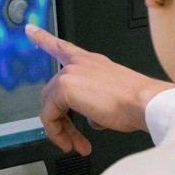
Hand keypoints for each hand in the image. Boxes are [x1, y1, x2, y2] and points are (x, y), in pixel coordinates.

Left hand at [26, 24, 174, 155]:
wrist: (144, 102)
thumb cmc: (138, 102)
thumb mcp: (114, 98)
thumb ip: (97, 104)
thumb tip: (94, 118)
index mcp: (92, 62)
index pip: (63, 47)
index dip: (44, 38)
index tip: (30, 29)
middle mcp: (80, 64)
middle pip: (53, 91)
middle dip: (62, 119)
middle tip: (74, 138)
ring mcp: (71, 74)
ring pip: (50, 105)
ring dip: (61, 129)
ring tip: (73, 145)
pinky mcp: (64, 88)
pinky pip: (49, 115)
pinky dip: (57, 132)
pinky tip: (69, 142)